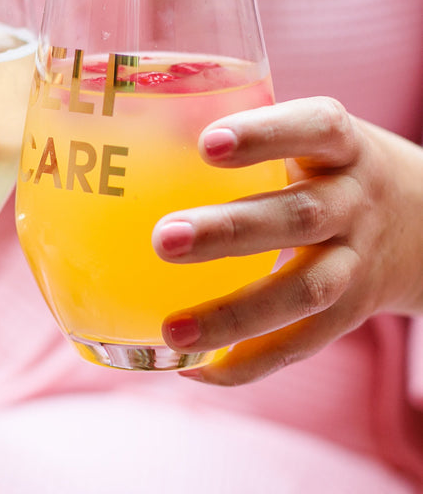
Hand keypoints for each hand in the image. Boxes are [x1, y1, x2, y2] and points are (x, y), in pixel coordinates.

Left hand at [152, 96, 422, 384]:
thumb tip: (135, 127)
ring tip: (171, 328)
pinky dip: (248, 363)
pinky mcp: (352, 313)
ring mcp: (358, 261)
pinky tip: (192, 366)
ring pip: (304, 292)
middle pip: (299, 217)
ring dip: (235, 313)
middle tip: (163, 238)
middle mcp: (355, 202)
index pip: (315, 128)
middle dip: (230, 231)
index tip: (206, 143)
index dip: (266, 134)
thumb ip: (244, 134)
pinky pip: (302, 345)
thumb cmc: (330, 168)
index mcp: (342, 147)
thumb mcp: (308, 138)